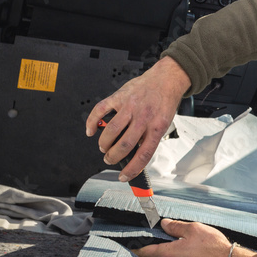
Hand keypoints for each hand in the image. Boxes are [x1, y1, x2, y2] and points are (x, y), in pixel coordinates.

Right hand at [86, 56, 191, 180]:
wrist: (166, 79)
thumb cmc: (164, 102)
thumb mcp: (164, 123)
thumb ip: (149, 137)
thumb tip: (135, 154)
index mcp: (156, 127)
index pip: (143, 155)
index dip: (131, 169)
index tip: (123, 177)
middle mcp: (143, 117)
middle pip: (124, 145)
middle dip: (113, 157)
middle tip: (110, 159)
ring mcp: (130, 106)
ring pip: (112, 131)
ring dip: (104, 144)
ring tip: (104, 148)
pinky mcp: (119, 96)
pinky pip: (101, 110)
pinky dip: (92, 122)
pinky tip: (90, 130)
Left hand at [133, 219, 256, 256]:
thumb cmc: (213, 247)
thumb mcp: (194, 229)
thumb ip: (176, 226)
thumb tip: (164, 224)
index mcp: (168, 254)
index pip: (143, 252)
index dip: (134, 247)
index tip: (128, 242)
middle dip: (145, 252)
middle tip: (142, 241)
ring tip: (158, 245)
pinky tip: (175, 253)